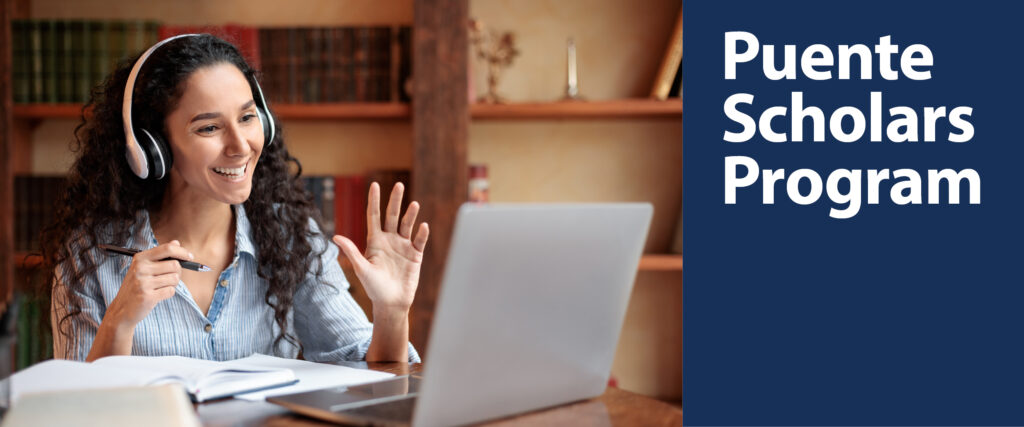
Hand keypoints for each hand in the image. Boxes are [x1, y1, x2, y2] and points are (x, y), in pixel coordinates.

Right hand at [106, 241, 190, 327]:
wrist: (122, 309)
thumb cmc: (136, 286)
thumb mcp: (143, 267)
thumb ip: (160, 255)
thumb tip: (176, 242)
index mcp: (140, 258)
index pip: (167, 249)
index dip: (182, 252)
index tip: (190, 257)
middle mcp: (141, 268)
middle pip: (174, 265)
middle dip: (177, 272)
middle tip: (169, 278)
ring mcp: (143, 283)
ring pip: (174, 278)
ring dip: (172, 284)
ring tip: (160, 287)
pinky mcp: (148, 296)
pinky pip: (171, 291)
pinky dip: (168, 293)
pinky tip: (157, 295)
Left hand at [333, 182, 428, 311]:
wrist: (391, 303)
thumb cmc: (374, 288)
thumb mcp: (362, 269)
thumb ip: (352, 251)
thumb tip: (336, 236)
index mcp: (374, 241)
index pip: (374, 216)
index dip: (374, 201)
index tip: (375, 185)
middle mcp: (389, 240)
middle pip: (392, 216)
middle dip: (395, 201)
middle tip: (398, 185)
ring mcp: (403, 246)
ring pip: (407, 225)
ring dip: (410, 215)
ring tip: (414, 204)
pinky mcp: (415, 255)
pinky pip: (419, 241)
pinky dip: (421, 233)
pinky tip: (423, 225)